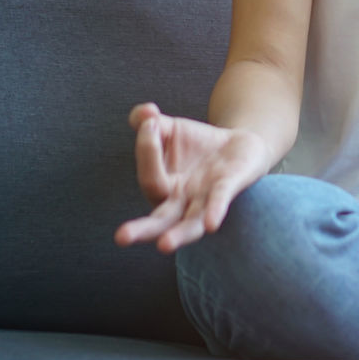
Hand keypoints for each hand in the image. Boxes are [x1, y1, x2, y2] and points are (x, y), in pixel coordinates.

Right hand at [115, 103, 272, 253]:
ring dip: (178, 235)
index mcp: (162, 188)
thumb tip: (145, 114)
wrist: (237, 144)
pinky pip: (220, 203)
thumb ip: (147, 121)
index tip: (150, 122)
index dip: (147, 149)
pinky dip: (215, 211)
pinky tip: (213, 224)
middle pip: (160, 220)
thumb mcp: (167, 127)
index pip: (149, 177)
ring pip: (190, 223)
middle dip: (142, 229)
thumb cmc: (195, 143)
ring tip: (164, 245)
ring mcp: (205, 199)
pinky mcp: (228, 189)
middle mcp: (182, 201)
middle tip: (121, 238)